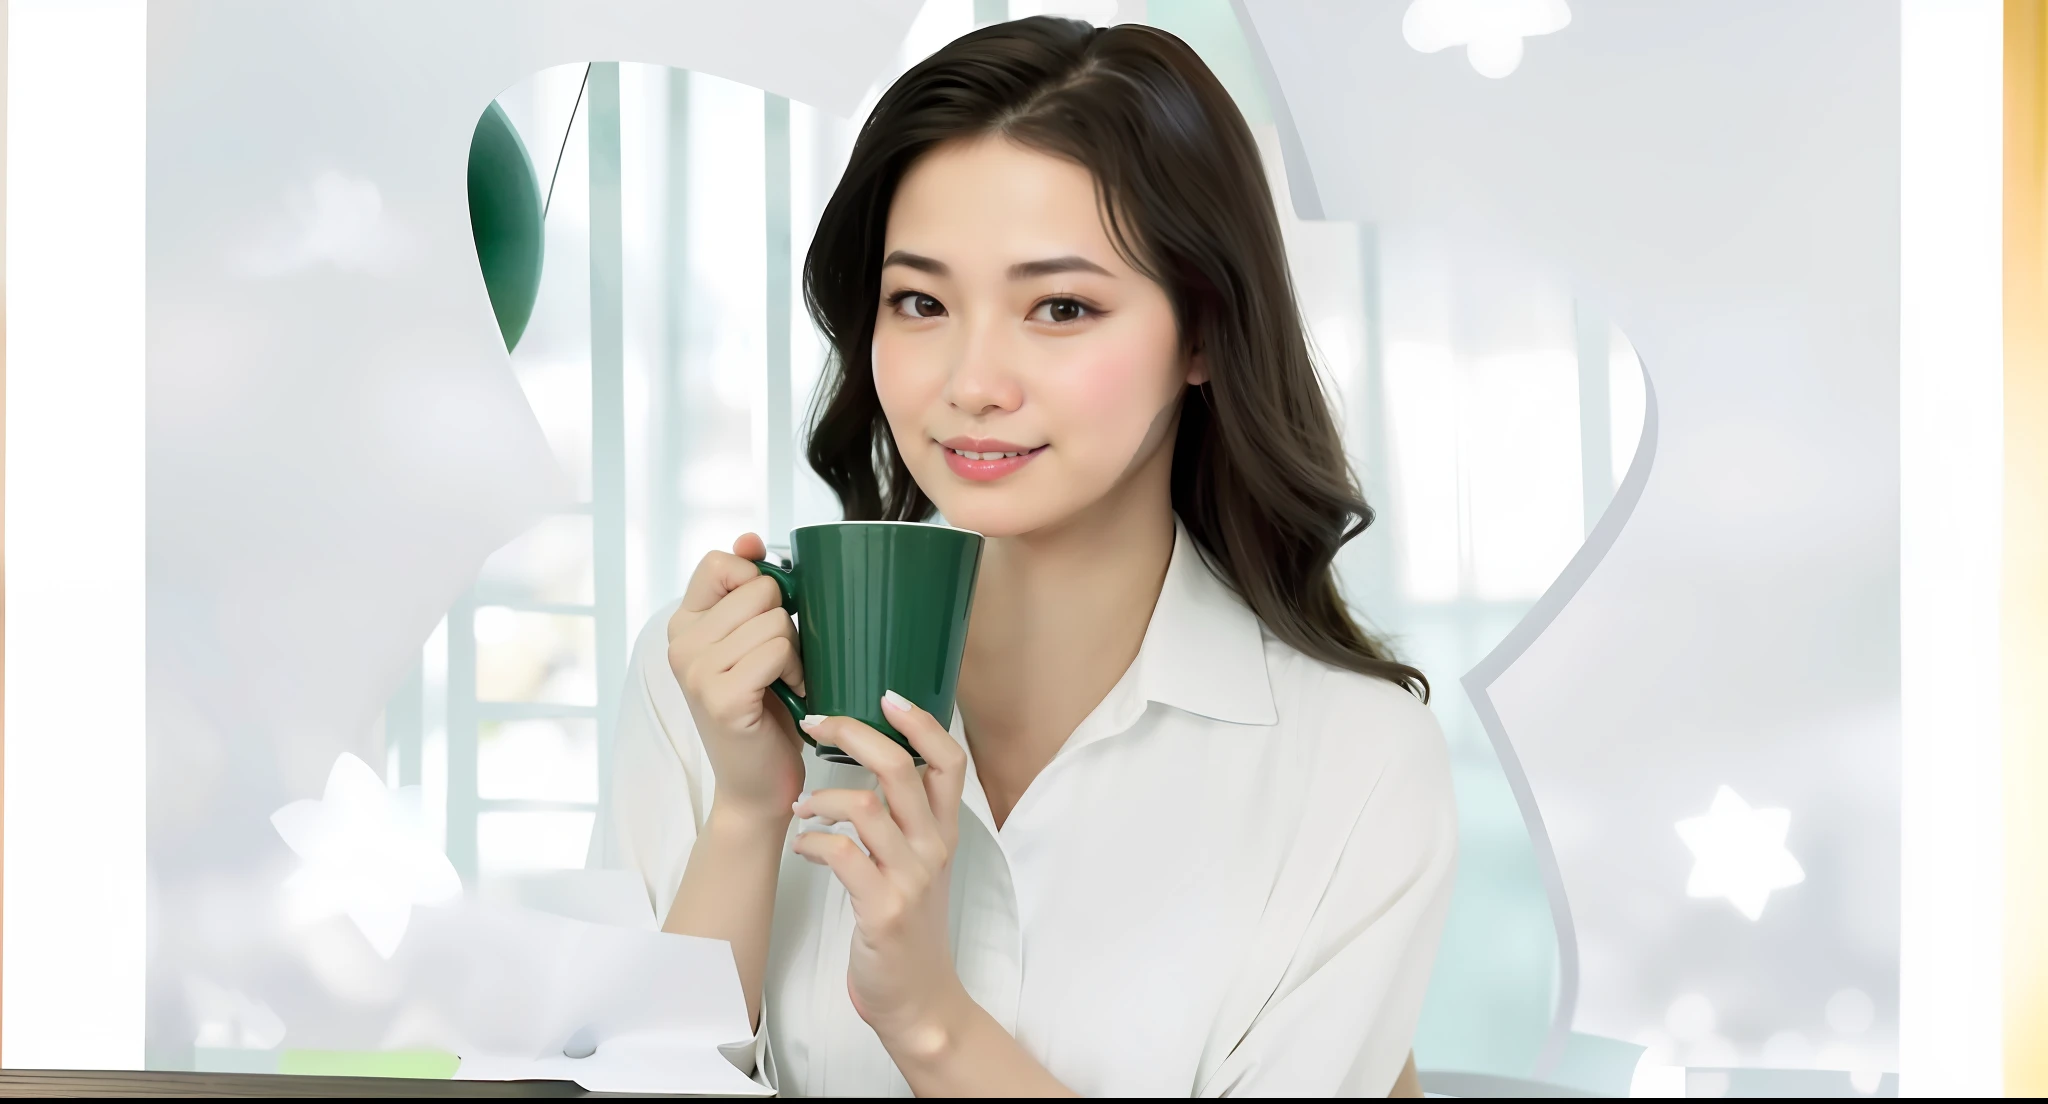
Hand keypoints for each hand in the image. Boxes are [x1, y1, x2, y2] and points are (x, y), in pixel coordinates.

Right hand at [668, 534, 806, 826]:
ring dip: (797, 651)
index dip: (756, 577)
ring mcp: (696, 670)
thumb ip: (747, 591)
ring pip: (776, 620)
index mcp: (683, 623)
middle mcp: (680, 644)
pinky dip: (797, 671)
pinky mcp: (722, 697)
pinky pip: (778, 650)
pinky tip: (789, 694)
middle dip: (786, 621)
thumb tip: (749, 538)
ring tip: (784, 681)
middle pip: (760, 589)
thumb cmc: (765, 710)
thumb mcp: (752, 641)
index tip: (767, 609)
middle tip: (779, 662)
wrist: (757, 784)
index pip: (720, 562)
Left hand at [791, 692, 970, 1053]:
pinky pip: (841, 854)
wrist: (919, 999)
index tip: (886, 695)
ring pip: (865, 806)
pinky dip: (812, 842)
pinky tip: (803, 846)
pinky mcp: (882, 909)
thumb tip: (871, 760)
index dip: (921, 722)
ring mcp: (910, 878)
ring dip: (821, 797)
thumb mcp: (920, 865)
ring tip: (802, 805)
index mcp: (945, 832)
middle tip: (815, 723)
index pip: (949, 761)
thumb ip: (906, 817)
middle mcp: (934, 848)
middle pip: (900, 769)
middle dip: (852, 735)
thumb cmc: (908, 925)